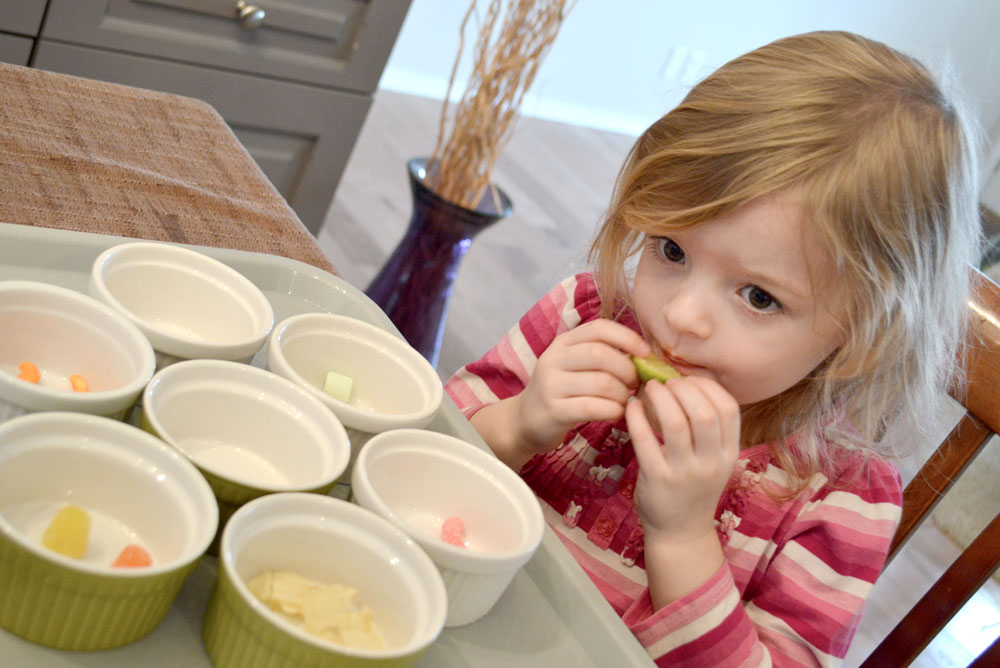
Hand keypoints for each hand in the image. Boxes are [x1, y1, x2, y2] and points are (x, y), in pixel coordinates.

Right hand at [510, 318, 648, 459]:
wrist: (525, 421)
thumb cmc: (561, 392)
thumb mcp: (574, 366)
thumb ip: (602, 356)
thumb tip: (643, 356)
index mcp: (562, 343)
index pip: (599, 328)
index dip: (627, 337)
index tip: (646, 353)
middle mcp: (553, 359)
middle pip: (601, 354)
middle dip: (627, 370)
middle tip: (635, 384)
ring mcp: (551, 385)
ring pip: (601, 382)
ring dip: (623, 393)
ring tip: (625, 400)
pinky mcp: (554, 411)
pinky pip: (593, 407)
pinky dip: (613, 410)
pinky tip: (616, 412)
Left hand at [626, 376, 739, 544]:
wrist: (681, 532)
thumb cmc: (694, 488)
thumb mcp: (714, 460)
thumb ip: (708, 430)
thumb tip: (687, 384)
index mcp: (729, 453)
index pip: (728, 408)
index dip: (707, 386)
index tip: (688, 379)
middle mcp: (712, 462)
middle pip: (704, 412)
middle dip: (683, 388)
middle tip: (666, 382)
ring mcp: (685, 472)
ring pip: (675, 422)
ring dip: (660, 397)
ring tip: (649, 388)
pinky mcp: (658, 478)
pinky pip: (645, 439)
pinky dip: (636, 416)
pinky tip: (631, 407)